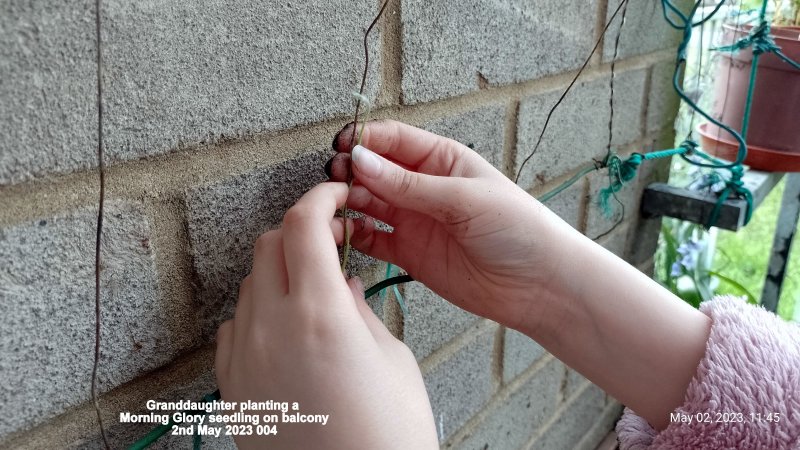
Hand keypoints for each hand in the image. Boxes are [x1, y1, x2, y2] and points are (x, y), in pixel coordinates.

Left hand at [215, 183, 437, 449]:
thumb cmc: (389, 436)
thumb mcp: (393, 359)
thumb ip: (362, 308)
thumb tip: (345, 283)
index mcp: (320, 315)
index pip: (304, 225)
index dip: (321, 197)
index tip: (337, 194)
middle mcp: (271, 329)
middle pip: (270, 244)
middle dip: (301, 230)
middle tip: (333, 241)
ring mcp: (244, 358)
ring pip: (250, 284)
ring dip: (281, 270)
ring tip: (316, 289)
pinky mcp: (233, 387)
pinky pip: (235, 326)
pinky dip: (259, 310)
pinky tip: (288, 328)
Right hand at [329, 120, 578, 330]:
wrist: (539, 284)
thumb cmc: (517, 228)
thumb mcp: (464, 198)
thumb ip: (409, 184)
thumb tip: (361, 160)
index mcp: (441, 160)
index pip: (392, 139)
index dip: (364, 139)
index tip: (341, 148)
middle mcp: (423, 186)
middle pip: (374, 170)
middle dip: (350, 171)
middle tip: (335, 181)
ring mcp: (414, 220)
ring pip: (368, 202)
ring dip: (348, 202)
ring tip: (335, 207)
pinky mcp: (408, 253)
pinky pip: (372, 238)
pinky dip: (353, 235)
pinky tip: (343, 234)